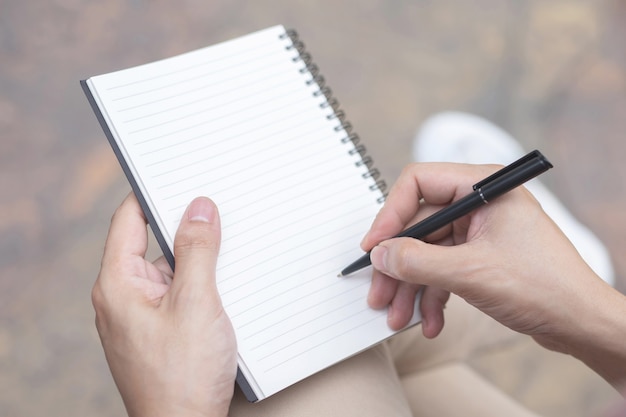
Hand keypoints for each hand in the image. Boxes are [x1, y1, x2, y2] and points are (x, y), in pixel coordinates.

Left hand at [92, 193, 236, 416]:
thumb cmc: (182, 377)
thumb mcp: (197, 302)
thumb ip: (197, 251)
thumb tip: (199, 209)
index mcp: (118, 284)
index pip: (129, 220)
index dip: (153, 193)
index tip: (180, 174)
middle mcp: (124, 296)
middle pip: (153, 242)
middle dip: (186, 227)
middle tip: (218, 211)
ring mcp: (142, 314)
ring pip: (171, 268)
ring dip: (199, 259)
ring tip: (229, 252)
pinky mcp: (161, 328)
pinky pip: (179, 291)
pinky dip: (201, 282)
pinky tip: (225, 284)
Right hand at [362, 162, 607, 346]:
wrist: (581, 324)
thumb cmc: (545, 287)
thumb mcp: (470, 272)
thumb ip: (417, 261)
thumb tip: (381, 253)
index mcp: (484, 187)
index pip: (418, 182)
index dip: (389, 214)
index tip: (373, 247)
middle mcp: (480, 204)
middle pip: (419, 225)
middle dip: (398, 265)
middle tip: (379, 293)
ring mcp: (480, 231)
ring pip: (428, 252)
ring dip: (411, 287)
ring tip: (400, 317)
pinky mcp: (480, 256)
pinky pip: (443, 269)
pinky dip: (433, 295)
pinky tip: (431, 321)